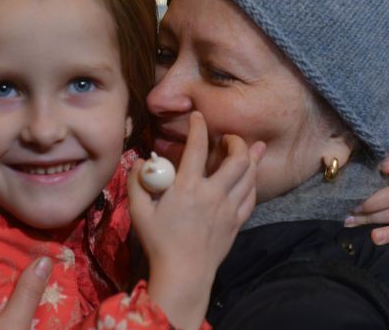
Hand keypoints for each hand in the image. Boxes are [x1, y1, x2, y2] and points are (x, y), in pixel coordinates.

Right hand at [128, 111, 264, 329]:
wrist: (184, 273)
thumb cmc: (159, 241)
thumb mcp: (139, 211)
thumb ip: (136, 182)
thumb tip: (141, 161)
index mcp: (188, 187)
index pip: (198, 147)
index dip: (199, 126)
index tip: (199, 117)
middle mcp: (213, 193)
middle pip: (237, 158)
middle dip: (236, 141)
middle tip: (228, 137)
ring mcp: (229, 208)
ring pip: (250, 176)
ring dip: (251, 158)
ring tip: (249, 149)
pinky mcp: (237, 222)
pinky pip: (251, 197)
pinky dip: (252, 182)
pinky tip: (250, 177)